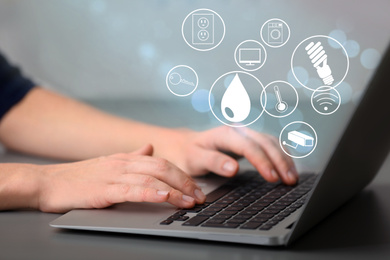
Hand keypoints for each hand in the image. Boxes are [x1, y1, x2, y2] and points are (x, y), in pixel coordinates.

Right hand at [37, 144, 204, 212]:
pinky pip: (132, 190)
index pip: (162, 163)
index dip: (183, 176)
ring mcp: (114, 175)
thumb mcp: (110, 163)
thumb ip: (133, 156)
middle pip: (163, 168)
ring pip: (152, 179)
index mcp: (127, 158)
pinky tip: (164, 198)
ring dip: (175, 191)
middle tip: (200, 196)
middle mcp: (124, 164)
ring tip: (189, 201)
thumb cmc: (79, 176)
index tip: (196, 188)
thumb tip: (151, 148)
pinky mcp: (103, 189)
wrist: (48, 182)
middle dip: (186, 183)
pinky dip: (151, 193)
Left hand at [164, 126, 297, 184]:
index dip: (262, 162)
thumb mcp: (195, 159)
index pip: (249, 146)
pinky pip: (271, 145)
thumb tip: (233, 169)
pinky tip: (288, 166)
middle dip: (279, 161)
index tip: (272, 178)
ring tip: (292, 178)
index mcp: (225, 133)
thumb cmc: (189, 154)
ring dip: (284, 159)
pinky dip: (282, 155)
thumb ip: (213, 162)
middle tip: (289, 181)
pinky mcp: (250, 140)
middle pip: (265, 142)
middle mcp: (238, 130)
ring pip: (272, 142)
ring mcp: (246, 134)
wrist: (185, 145)